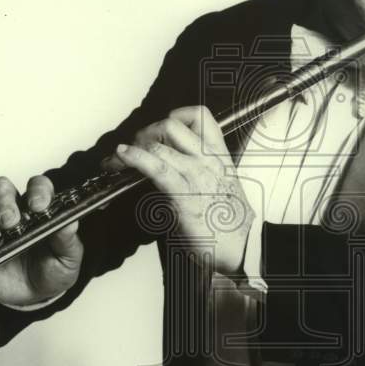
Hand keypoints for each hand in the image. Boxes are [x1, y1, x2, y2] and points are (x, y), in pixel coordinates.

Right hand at [0, 175, 83, 305]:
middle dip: (3, 200)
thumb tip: (70, 223)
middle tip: (9, 220)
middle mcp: (14, 213)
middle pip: (1, 189)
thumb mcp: (68, 258)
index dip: (37, 191)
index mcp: (38, 209)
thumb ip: (67, 240)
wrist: (37, 296)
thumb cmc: (54, 270)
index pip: (37, 187)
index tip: (38, 206)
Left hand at [102, 106, 252, 275]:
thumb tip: (176, 169)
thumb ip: (201, 173)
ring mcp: (196, 175)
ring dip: (134, 146)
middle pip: (172, 124)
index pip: (201, 117)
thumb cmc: (232, 225)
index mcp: (219, 156)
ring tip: (120, 158)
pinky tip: (123, 157)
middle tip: (137, 148)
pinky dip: (134, 158)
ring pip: (160, 142)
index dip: (176, 116)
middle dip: (147, 132)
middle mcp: (208, 160)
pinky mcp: (184, 195)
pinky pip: (156, 167)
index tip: (161, 131)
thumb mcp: (221, 188)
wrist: (244, 249)